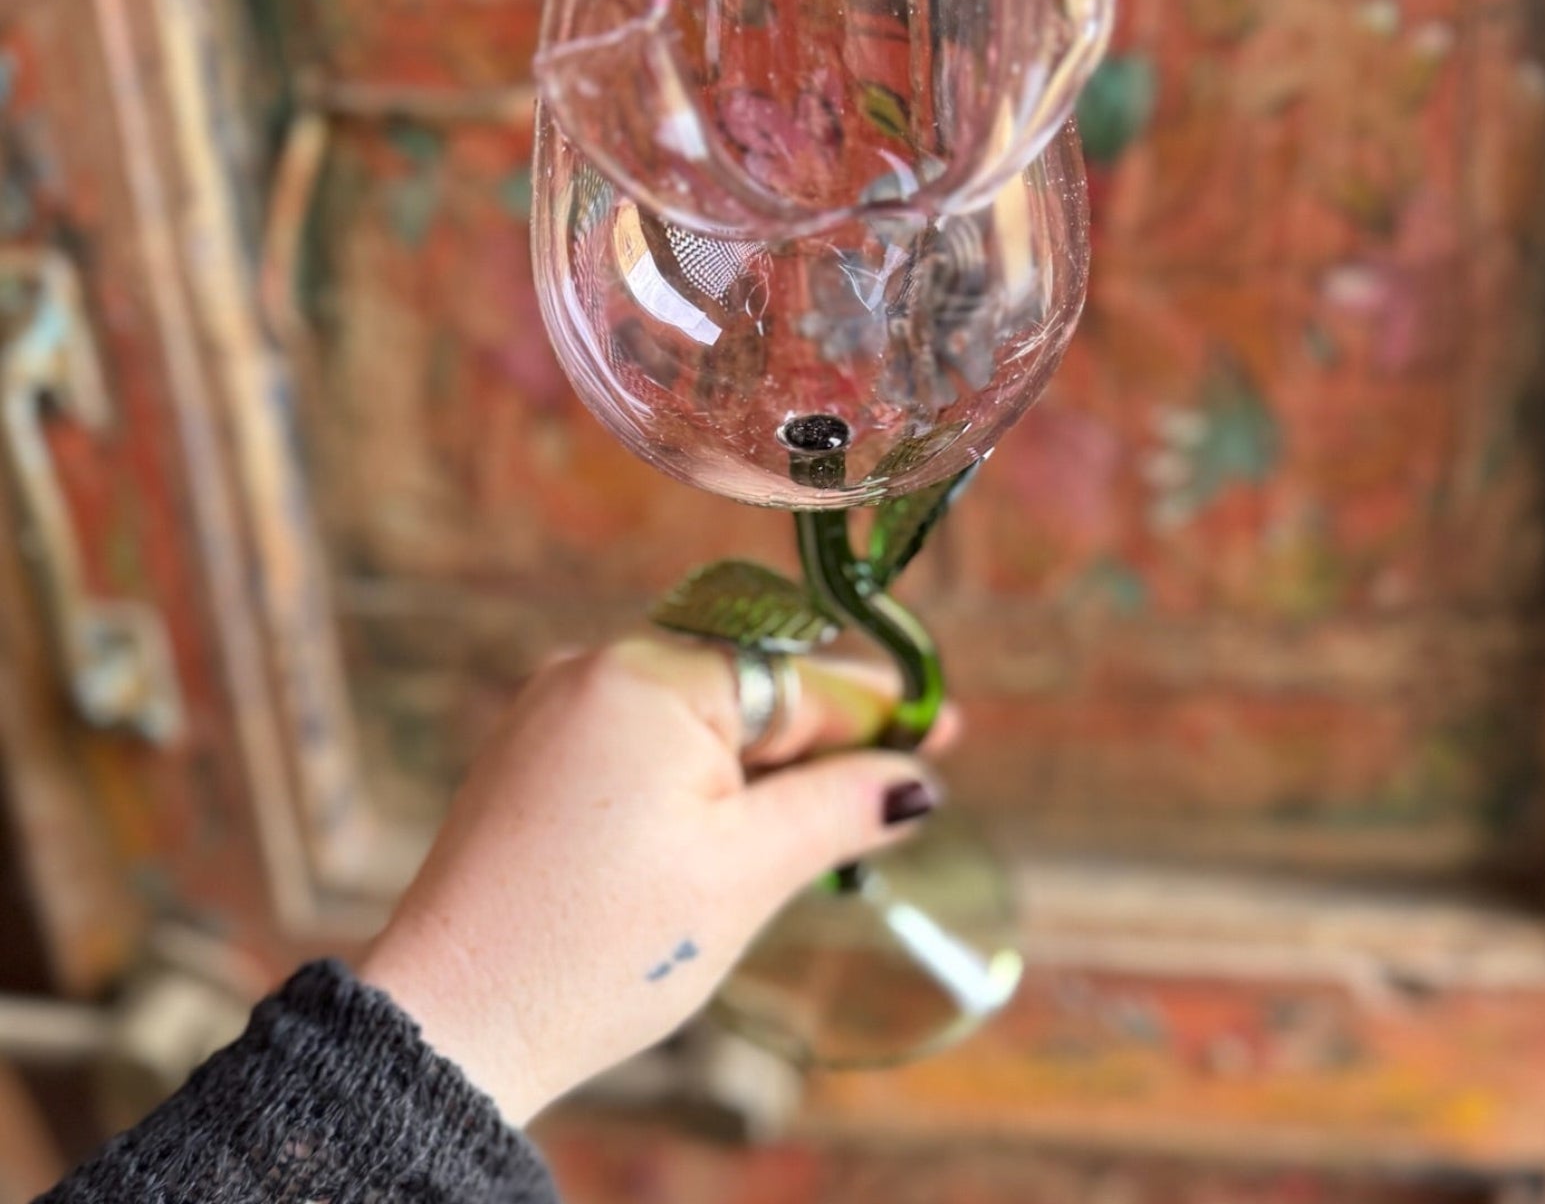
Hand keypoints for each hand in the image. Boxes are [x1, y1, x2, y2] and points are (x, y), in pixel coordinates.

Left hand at [358, 631, 951, 1125]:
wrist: (453, 1022)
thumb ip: (836, 806)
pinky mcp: (539, 750)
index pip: (794, 676)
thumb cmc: (598, 949)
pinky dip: (701, 772)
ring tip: (809, 831)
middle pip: (746, 683)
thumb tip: (917, 778)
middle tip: (888, 794)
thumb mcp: (743, 875)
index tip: (944, 726)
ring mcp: (558, 706)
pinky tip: (728, 830)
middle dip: (817, 740)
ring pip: (699, 711)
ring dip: (760, 762)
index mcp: (647, 677)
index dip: (875, 707)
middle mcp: (595, 669)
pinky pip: (646, 735)